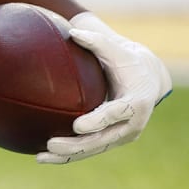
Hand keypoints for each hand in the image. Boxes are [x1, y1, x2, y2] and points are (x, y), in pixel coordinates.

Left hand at [38, 13, 171, 164]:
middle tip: (51, 143)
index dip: (98, 121)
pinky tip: (42, 156)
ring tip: (41, 156)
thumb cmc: (128, 61)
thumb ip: (97, 41)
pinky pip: (89, 149)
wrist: (148, 80)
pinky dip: (68, 155)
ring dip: (68, 155)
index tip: (77, 125)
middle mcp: (132, 124)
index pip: (117, 114)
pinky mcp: (112, 140)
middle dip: (77, 144)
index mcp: (137, 101)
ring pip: (94, 149)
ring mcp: (122, 135)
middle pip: (103, 139)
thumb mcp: (117, 49)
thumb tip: (74, 31)